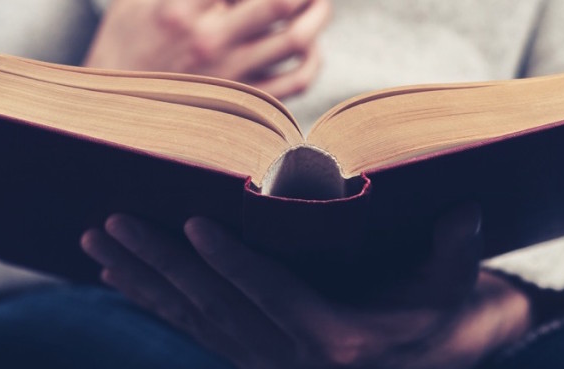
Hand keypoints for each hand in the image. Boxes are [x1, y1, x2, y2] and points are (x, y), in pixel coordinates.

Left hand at [81, 207, 533, 368]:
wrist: (421, 359)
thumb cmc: (434, 312)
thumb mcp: (452, 285)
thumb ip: (455, 249)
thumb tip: (467, 209)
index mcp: (336, 341)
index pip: (273, 294)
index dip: (232, 261)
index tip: (193, 222)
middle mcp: (289, 358)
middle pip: (214, 304)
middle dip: (160, 262)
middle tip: (113, 221)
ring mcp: (262, 362)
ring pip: (191, 318)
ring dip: (141, 278)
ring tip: (96, 242)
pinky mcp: (247, 357)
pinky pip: (191, 327)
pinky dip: (151, 300)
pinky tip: (115, 275)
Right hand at [83, 0, 331, 98]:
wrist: (115, 118)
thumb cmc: (122, 49)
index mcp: (179, 8)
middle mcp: (209, 42)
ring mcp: (231, 76)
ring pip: (298, 39)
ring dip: (319, 10)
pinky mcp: (245, 102)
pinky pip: (298, 81)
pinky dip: (314, 58)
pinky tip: (309, 43)